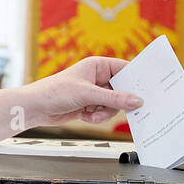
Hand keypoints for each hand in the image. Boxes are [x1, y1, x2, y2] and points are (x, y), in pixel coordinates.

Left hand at [21, 55, 141, 126]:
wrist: (36, 108)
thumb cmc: (55, 92)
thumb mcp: (88, 94)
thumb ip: (114, 99)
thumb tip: (137, 101)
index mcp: (98, 65)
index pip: (125, 69)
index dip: (136, 79)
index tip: (147, 90)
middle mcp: (97, 77)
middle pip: (122, 90)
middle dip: (117, 102)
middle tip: (116, 107)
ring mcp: (94, 93)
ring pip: (113, 105)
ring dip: (104, 112)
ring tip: (92, 113)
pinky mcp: (89, 106)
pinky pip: (103, 113)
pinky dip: (96, 117)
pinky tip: (85, 116)